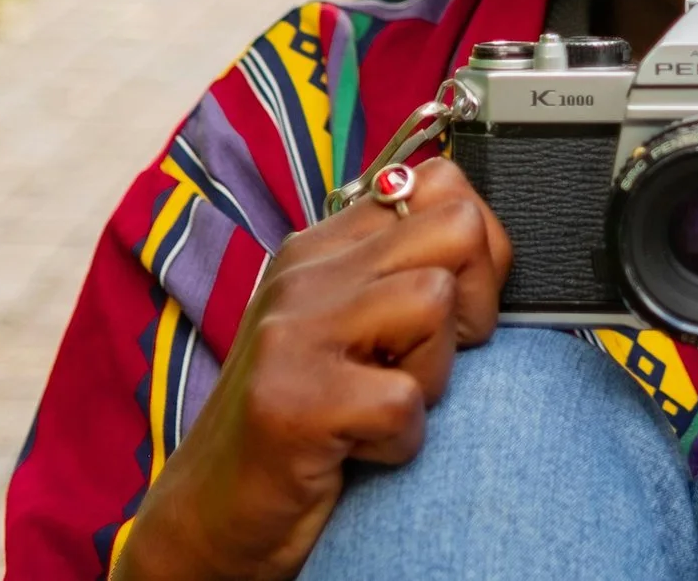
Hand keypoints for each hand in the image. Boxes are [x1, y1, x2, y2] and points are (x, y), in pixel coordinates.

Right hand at [114, 159, 512, 580]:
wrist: (212, 512)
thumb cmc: (302, 422)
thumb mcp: (349, 328)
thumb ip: (399, 273)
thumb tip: (485, 234)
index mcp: (323, 247)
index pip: (442, 184)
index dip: (481, 247)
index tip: (457, 309)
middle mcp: (305, 274)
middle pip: (456, 227)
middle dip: (475, 301)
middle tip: (431, 361)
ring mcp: (293, 332)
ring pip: (434, 301)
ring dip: (432, 376)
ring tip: (383, 406)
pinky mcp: (293, 402)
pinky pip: (404, 401)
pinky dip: (400, 441)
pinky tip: (358, 451)